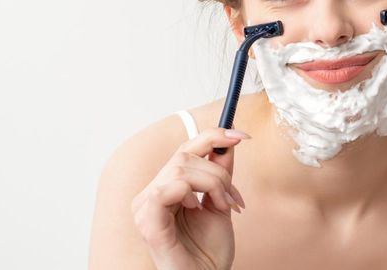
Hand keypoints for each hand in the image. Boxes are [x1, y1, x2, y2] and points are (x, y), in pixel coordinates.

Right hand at [131, 127, 248, 269]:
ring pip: (179, 170)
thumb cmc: (208, 251)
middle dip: (218, 172)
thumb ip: (220, 174)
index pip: (184, 150)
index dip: (212, 137)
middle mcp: (151, 194)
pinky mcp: (148, 222)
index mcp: (165, 188)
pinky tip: (198, 208)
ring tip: (223, 207)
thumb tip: (228, 143)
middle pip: (184, 157)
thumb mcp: (220, 204)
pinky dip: (189, 192)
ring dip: (211, 184)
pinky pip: (163, 190)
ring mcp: (145, 208)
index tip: (241, 135)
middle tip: (233, 198)